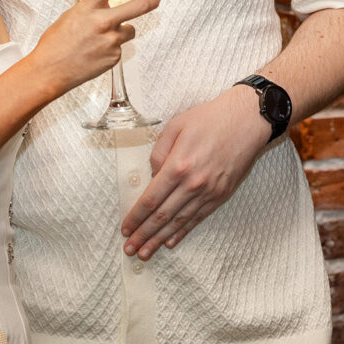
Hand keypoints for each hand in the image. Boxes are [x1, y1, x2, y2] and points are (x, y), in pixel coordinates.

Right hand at [31, 0, 158, 98]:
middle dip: (150, 1)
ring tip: (100, 40)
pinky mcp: (114, 57)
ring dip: (121, 32)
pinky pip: (120, 48)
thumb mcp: (71, 17)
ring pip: (129, 30)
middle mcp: (102, 22)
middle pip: (137, 7)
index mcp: (88, 8)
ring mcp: (110, 41)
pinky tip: (95, 54)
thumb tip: (103, 8)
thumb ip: (90, 10)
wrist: (49, 71)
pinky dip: (111, 50)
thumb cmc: (55, 44)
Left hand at [121, 86, 271, 258]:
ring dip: (160, 239)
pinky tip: (171, 242)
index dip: (136, 216)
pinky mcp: (221, 196)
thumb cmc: (208, 119)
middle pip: (162, 216)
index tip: (125, 228)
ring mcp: (208, 192)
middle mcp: (192, 184)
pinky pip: (198, 219)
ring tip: (146, 253)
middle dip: (144, 234)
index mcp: (178, 165)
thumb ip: (159, 151)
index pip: (151, 199)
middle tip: (129, 249)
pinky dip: (183, 232)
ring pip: (179, 222)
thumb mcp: (175, 125)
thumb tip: (151, 175)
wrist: (245, 121)